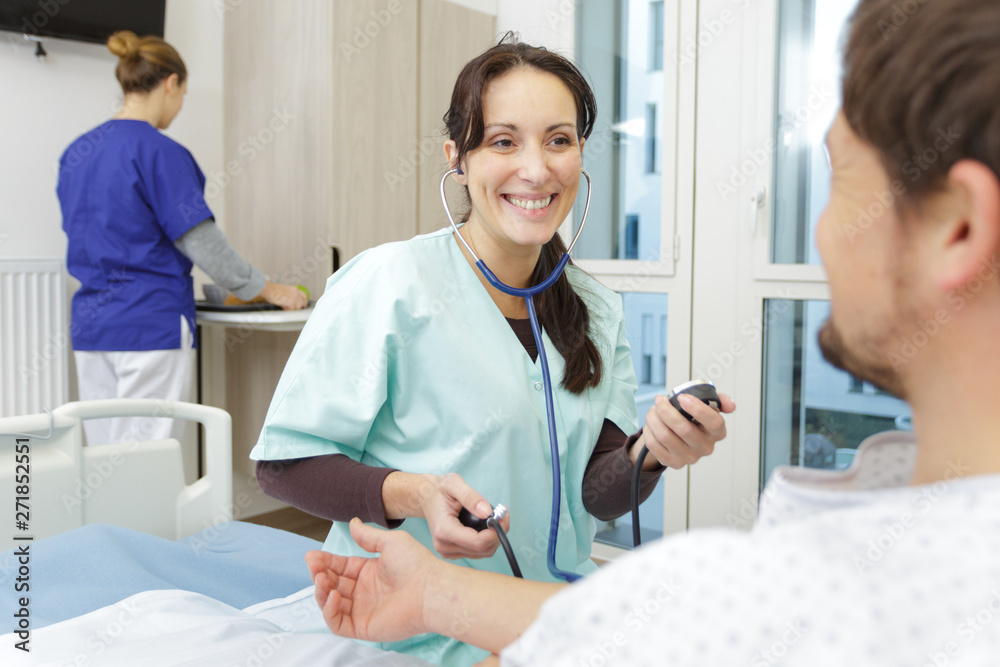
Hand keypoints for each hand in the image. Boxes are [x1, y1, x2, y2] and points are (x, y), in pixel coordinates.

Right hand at [259, 282, 307, 309]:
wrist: (269, 289)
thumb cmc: (273, 289)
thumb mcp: (284, 290)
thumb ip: (289, 295)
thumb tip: (289, 301)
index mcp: (294, 288)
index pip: (303, 295)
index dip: (304, 301)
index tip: (304, 304)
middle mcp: (295, 293)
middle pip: (301, 302)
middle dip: (297, 307)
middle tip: (293, 309)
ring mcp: (294, 298)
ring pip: (297, 307)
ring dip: (292, 309)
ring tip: (286, 308)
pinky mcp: (290, 303)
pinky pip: (291, 309)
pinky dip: (288, 310)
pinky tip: (284, 308)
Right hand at [306, 518, 438, 641]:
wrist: (430, 589)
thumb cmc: (415, 564)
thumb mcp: (390, 542)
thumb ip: (367, 536)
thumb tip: (353, 522)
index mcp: (369, 572)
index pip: (340, 567)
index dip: (325, 561)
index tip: (312, 555)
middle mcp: (364, 591)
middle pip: (332, 584)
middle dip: (319, 574)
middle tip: (315, 566)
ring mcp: (363, 610)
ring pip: (330, 604)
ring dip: (321, 591)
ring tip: (322, 579)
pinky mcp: (363, 627)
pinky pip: (337, 623)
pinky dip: (329, 611)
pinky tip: (333, 595)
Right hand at [417, 473, 510, 559]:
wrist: (426, 497)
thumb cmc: (439, 490)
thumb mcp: (454, 484)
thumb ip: (471, 497)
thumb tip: (487, 512)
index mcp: (444, 530)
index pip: (477, 542)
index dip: (496, 532)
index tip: (503, 516)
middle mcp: (444, 546)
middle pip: (482, 549)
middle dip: (498, 533)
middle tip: (502, 513)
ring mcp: (448, 551)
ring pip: (483, 552)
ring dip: (494, 536)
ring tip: (495, 517)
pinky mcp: (453, 552)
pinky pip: (478, 552)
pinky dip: (487, 540)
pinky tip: (487, 525)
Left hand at [632, 392, 735, 469]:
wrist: (678, 436)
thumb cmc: (692, 419)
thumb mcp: (706, 406)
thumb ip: (717, 400)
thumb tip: (730, 405)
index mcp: (717, 432)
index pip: (714, 422)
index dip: (698, 409)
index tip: (682, 397)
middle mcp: (705, 447)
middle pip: (684, 429)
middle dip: (667, 410)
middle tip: (659, 400)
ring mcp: (689, 457)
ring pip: (666, 436)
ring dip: (654, 419)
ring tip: (653, 410)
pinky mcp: (673, 463)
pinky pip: (655, 446)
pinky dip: (649, 431)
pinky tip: (651, 424)